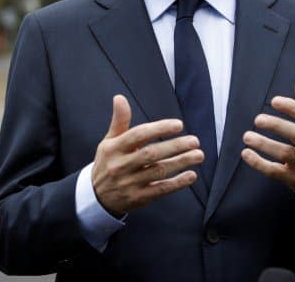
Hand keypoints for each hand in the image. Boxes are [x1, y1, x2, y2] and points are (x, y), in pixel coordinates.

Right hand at [92, 95, 203, 215]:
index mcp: (114, 148)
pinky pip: (160, 190)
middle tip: (194, 141)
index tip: (178, 125)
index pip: (138, 135)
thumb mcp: (109, 141)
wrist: (96, 196)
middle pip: (151, 154)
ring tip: (198, 155)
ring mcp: (129, 183)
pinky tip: (191, 176)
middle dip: (175, 146)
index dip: (159, 129)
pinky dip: (177, 183)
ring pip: (158, 171)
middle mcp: (120, 165)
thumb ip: (119, 120)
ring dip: (180, 163)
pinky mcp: (138, 198)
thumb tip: (119, 98)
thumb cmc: (108, 162)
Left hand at [241, 74, 294, 196]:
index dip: (293, 108)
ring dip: (265, 145)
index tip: (274, 100)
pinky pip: (276, 172)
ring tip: (247, 136)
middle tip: (258, 119)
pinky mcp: (294, 180)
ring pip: (285, 154)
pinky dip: (260, 164)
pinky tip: (246, 154)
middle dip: (278, 126)